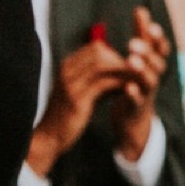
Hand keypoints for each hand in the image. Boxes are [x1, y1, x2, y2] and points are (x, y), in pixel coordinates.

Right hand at [27, 34, 133, 176]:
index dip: (114, 55)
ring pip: (102, 65)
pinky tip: (125, 91)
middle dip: (119, 61)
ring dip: (120, 71)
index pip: (95, 48)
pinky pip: (103, 84)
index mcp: (67, 66)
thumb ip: (98, 78)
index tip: (126, 67)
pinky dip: (117, 84)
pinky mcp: (77, 100)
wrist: (50, 137)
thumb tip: (122, 67)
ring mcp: (71, 84)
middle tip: (134, 72)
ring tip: (133, 80)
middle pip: (99, 52)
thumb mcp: (82, 90)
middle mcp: (67, 71)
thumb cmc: (69, 114)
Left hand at [110, 6, 169, 160]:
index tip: (151, 27)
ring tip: (130, 61)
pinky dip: (134, 93)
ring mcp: (148, 91)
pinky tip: (127, 86)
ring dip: (142, 70)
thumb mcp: (142, 56)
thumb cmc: (138, 79)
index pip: (162, 47)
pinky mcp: (138, 106)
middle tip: (131, 43)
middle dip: (147, 51)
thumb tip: (140, 9)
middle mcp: (156, 75)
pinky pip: (138, 99)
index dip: (158, 38)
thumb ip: (142, 35)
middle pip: (157, 62)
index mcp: (156, 62)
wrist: (134, 116)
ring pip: (150, 79)